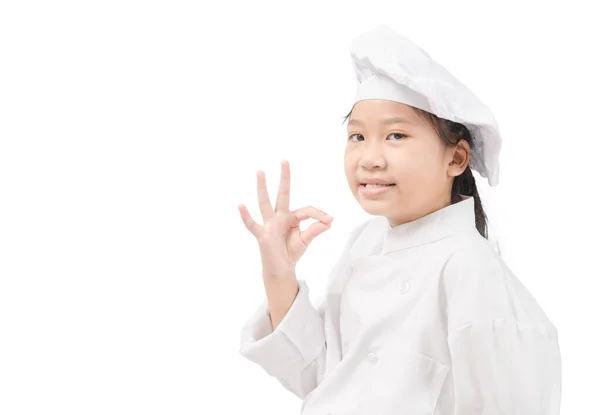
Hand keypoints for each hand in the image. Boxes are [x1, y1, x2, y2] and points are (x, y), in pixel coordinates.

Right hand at [238, 160, 333, 284]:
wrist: (281, 269)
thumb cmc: (291, 252)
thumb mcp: (305, 240)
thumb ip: (315, 230)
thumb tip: (329, 221)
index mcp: (292, 218)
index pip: (306, 211)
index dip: (318, 214)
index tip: (329, 220)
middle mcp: (280, 217)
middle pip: (282, 194)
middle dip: (284, 178)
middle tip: (284, 161)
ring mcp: (269, 224)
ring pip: (265, 203)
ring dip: (263, 187)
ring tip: (260, 172)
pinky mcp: (262, 234)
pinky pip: (252, 224)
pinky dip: (246, 216)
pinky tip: (241, 206)